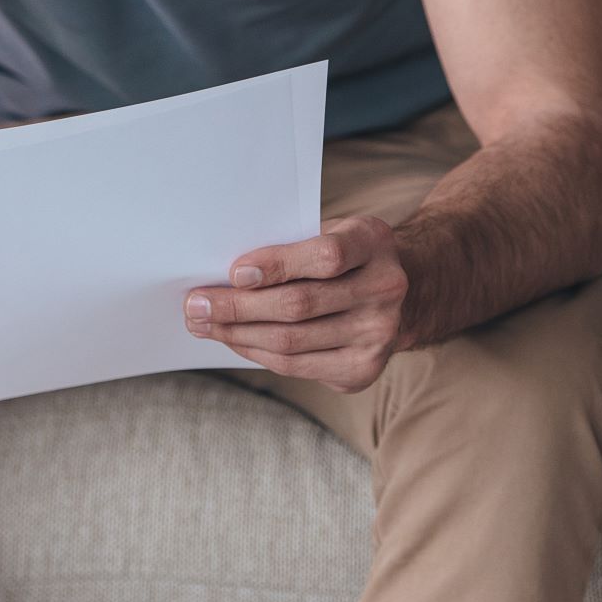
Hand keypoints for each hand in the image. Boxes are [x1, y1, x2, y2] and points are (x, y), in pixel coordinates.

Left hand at [183, 215, 410, 391]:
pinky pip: (297, 365)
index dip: (277, 264)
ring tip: (203, 324)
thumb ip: (292, 244)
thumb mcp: (331, 231)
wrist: (405, 292)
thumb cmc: (348, 255)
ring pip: (292, 341)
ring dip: (238, 334)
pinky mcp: (363, 370)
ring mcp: (378, 336)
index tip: (234, 272)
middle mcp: (385, 289)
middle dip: (239, 307)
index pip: (326, 255)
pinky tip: (234, 340)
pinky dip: (258, 351)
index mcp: (374, 242)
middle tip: (196, 304)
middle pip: (300, 305)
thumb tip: (226, 274)